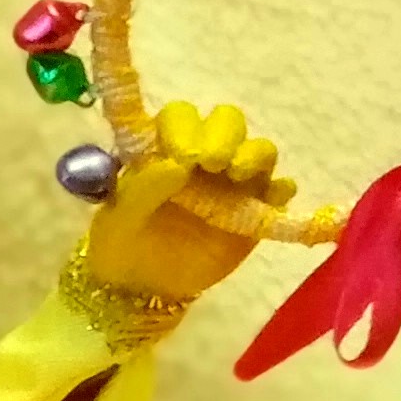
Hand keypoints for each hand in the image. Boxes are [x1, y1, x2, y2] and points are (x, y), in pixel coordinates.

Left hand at [85, 101, 293, 304]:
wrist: (144, 284)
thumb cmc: (123, 241)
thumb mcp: (119, 218)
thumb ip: (144, 188)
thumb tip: (178, 163)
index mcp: (163, 146)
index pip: (180, 116)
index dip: (184, 126)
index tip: (182, 154)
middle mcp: (203, 153)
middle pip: (227, 122)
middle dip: (224, 135)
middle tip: (213, 161)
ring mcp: (234, 179)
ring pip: (259, 148)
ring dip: (254, 154)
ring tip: (237, 174)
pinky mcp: (257, 208)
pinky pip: (280, 190)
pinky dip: (281, 190)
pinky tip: (272, 199)